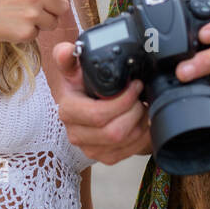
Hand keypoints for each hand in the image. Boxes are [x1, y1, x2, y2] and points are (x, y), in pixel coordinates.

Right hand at [0, 0, 110, 45]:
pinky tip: (13, 25)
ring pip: (53, 22)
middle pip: (62, 7)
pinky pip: (40, 34)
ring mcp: (31, 14)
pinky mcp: (26, 32)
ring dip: (41, 21)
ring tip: (19, 14)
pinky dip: (29, 32)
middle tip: (28, 5)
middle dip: (51, 9)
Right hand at [53, 42, 151, 164]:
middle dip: (134, 112)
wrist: (86, 104)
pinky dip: (142, 135)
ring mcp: (90, 149)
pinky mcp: (105, 157)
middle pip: (114, 132)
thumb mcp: (74, 68)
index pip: (98, 115)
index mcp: (68, 110)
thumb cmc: (82, 85)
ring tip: (142, 106)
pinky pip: (130, 151)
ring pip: (125, 142)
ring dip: (140, 123)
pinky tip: (141, 120)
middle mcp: (76, 134)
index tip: (135, 86)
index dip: (122, 101)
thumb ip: (68, 56)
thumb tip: (67, 50)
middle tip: (141, 96)